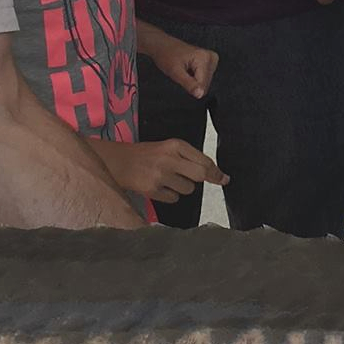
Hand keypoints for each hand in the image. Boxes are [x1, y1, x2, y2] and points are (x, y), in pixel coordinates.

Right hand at [94, 137, 226, 203]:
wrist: (119, 162)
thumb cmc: (147, 155)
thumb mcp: (168, 148)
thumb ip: (190, 158)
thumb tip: (217, 174)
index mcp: (175, 145)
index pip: (204, 160)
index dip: (216, 172)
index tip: (224, 179)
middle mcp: (169, 159)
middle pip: (200, 175)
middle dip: (201, 179)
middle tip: (196, 179)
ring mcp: (161, 175)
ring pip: (188, 189)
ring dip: (182, 187)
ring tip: (168, 179)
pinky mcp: (152, 190)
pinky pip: (174, 198)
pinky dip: (170, 195)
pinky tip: (159, 187)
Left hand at [142, 27, 216, 99]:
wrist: (163, 45)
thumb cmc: (166, 55)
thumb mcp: (175, 72)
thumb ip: (189, 84)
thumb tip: (200, 94)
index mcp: (204, 58)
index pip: (203, 84)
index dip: (190, 86)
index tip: (182, 77)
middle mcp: (211, 57)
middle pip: (205, 84)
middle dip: (192, 83)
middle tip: (182, 73)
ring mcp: (211, 59)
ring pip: (205, 83)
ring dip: (193, 81)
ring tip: (185, 70)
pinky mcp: (209, 62)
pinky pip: (204, 78)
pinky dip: (195, 77)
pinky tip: (188, 70)